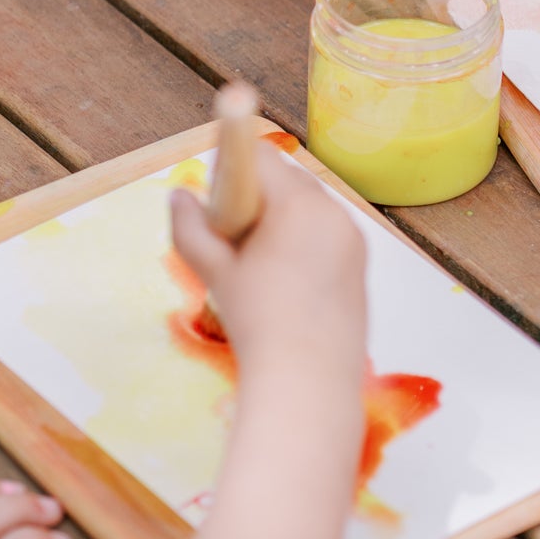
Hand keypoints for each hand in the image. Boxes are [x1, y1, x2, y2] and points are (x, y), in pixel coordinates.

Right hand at [169, 144, 366, 386]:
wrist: (309, 382)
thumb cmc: (258, 322)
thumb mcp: (215, 272)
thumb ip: (190, 227)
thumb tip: (178, 196)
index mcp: (299, 203)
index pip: (260, 157)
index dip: (231, 173)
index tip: (217, 209)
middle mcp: (334, 211)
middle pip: (287, 179)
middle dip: (257, 197)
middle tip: (234, 241)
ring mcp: (353, 237)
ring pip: (308, 206)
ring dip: (281, 219)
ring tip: (259, 266)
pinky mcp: (362, 264)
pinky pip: (327, 233)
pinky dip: (304, 242)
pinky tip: (286, 283)